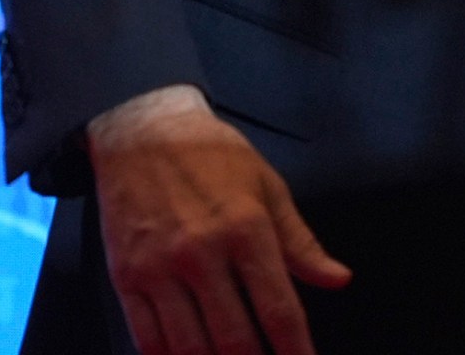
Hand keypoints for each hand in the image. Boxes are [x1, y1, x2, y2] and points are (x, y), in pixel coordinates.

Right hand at [87, 85, 352, 354]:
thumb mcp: (269, 187)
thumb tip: (338, 280)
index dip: (295, 349)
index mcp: (246, 230)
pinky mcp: (125, 277)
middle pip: (233, 337)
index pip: (277, 307)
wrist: (142, 132)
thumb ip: (301, 242)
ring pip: (189, 346)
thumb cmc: (213, 157)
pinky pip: (146, 337)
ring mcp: (159, 269)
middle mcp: (201, 254)